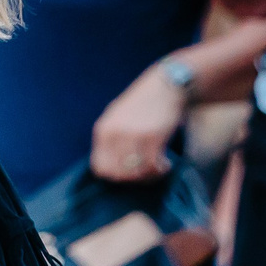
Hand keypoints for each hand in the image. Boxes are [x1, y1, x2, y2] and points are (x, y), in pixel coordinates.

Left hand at [90, 65, 185, 180]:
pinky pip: (152, 166)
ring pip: (135, 173)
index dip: (114, 176)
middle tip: (145, 174)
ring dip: (148, 176)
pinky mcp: (152, 136)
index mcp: (103, 130)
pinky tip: (166, 163)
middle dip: (132, 180)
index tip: (128, 173)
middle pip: (117, 174)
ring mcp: (132, 135)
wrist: (166, 85)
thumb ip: (112, 140)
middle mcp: (114, 133)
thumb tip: (111, 169)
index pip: (99, 168)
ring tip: (157, 168)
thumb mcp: (118, 117)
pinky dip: (160, 169)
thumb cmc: (143, 103)